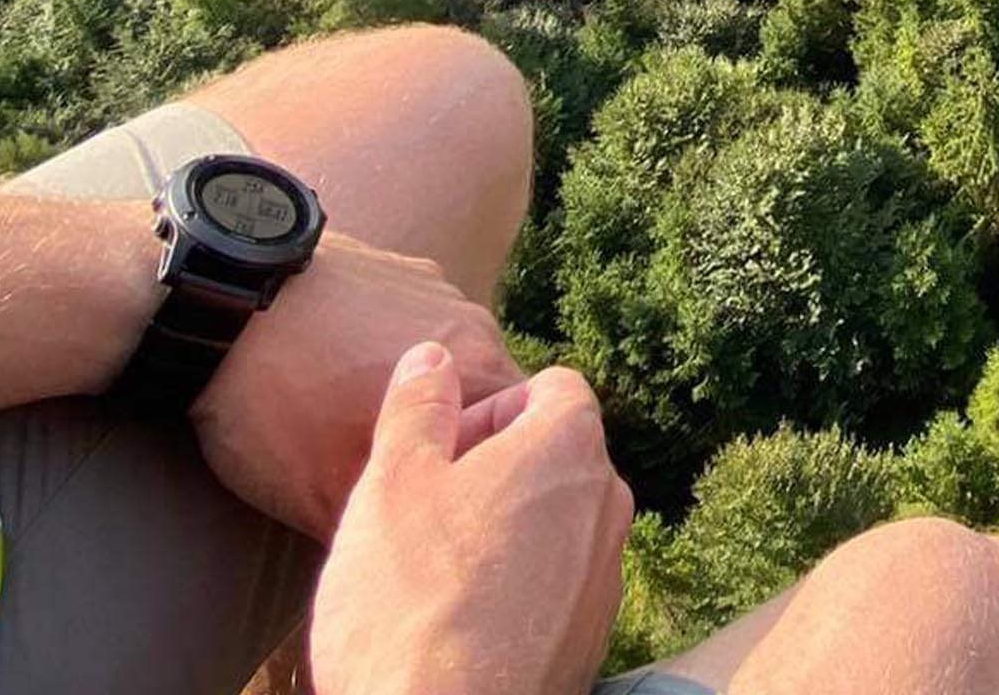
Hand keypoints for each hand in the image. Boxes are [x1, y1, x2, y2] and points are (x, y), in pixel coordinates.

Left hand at [195, 233, 523, 537]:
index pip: (529, 439)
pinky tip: (339, 375)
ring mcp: (431, 286)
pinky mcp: (391, 265)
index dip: (495, 481)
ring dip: (424, 396)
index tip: (456, 511)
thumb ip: (396, 524)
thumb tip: (418, 557)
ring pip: (451, 361)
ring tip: (362, 423)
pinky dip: (385, 350)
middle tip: (405, 476)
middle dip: (457, 440)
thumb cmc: (273, 404)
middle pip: (489, 400)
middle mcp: (472, 322)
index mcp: (480, 374)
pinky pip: (410, 321)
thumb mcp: (326, 496)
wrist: (216, 300)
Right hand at [312, 343, 635, 694]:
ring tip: (436, 573)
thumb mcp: (392, 482)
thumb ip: (417, 408)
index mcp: (568, 450)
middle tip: (427, 514)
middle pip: (556, 457)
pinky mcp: (591, 640)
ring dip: (503, 533)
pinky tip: (460, 622)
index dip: (492, 410)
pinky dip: (516, 591)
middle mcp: (606, 508)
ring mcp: (605, 581)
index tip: (442, 454)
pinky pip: (556, 588)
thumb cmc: (412, 602)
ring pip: (555, 525)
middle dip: (494, 471)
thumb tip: (432, 358)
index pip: (554, 388)